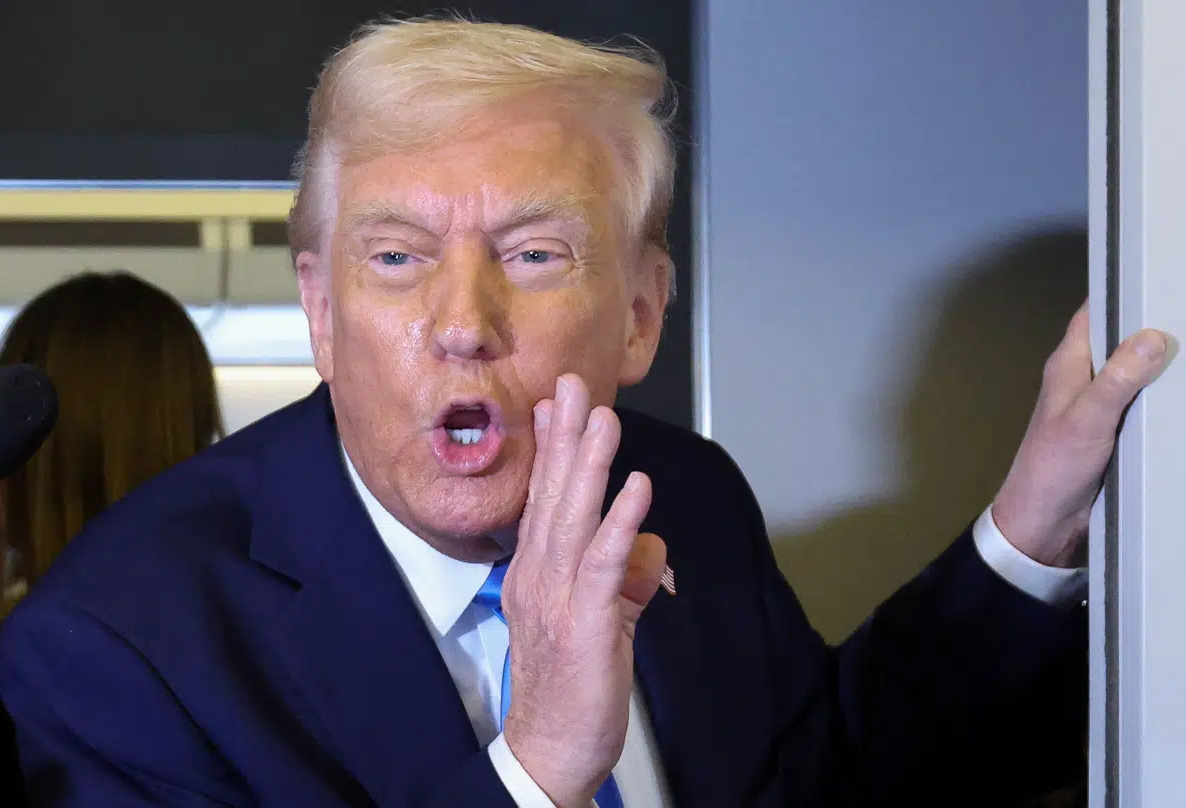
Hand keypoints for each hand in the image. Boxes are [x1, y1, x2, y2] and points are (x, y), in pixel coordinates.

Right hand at [502, 374, 667, 807]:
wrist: (550, 750)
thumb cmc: (569, 690)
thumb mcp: (601, 625)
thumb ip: (625, 582)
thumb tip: (650, 546)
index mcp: (535, 574)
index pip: (543, 502)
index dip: (550, 451)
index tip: (553, 406)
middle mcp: (538, 576)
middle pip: (552, 496)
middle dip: (563, 436)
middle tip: (570, 384)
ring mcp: (556, 597)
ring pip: (573, 518)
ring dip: (588, 465)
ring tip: (602, 418)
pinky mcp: (584, 623)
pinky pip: (603, 564)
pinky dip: (620, 523)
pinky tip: (636, 488)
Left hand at [992, 303, 1174, 566]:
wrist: (1044, 524)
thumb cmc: (1052, 468)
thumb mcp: (1087, 419)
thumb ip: (1117, 379)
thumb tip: (1152, 337)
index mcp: (1068, 365)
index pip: (1094, 312)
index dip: (1121, 290)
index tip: (1159, 272)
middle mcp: (1084, 379)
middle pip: (1122, 340)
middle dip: (1154, 326)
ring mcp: (1101, 406)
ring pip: (1136, 373)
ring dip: (1163, 364)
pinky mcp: (1116, 431)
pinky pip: (1144, 404)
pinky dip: (1165, 397)